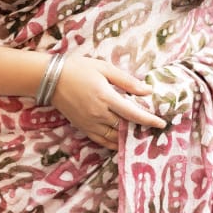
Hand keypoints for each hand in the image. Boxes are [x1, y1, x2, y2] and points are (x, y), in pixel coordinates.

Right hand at [51, 54, 166, 149]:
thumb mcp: (104, 68)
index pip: (132, 113)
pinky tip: (122, 142)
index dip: (148, 119)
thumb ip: (126, 81)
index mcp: (105, 97)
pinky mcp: (83, 127)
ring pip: (114, 137)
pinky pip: (102, 141)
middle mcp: (98, 113)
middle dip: (141, 128)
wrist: (51, 79)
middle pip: (125, 126)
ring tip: (141, 136)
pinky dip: (114, 144)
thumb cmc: (78, 69)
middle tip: (154, 129)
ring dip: (128, 137)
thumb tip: (146, 90)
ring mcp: (90, 123)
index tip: (161, 123)